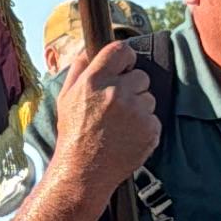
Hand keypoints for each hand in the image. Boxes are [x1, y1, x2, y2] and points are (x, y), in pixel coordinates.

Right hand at [52, 39, 158, 202]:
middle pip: (141, 75)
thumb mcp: (65, 97)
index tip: (124, 68)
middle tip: (117, 106)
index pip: (121, 50)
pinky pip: (154, 119)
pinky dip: (145, 127)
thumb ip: (79, 68)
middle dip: (132, 87)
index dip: (125, 59)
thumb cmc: (73, 134)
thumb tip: (90, 48)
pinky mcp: (150, 129)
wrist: (84, 171)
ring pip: (149, 98)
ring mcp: (136, 112)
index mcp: (95, 80)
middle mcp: (116, 92)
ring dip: (139, 108)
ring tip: (120, 125)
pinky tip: (128, 136)